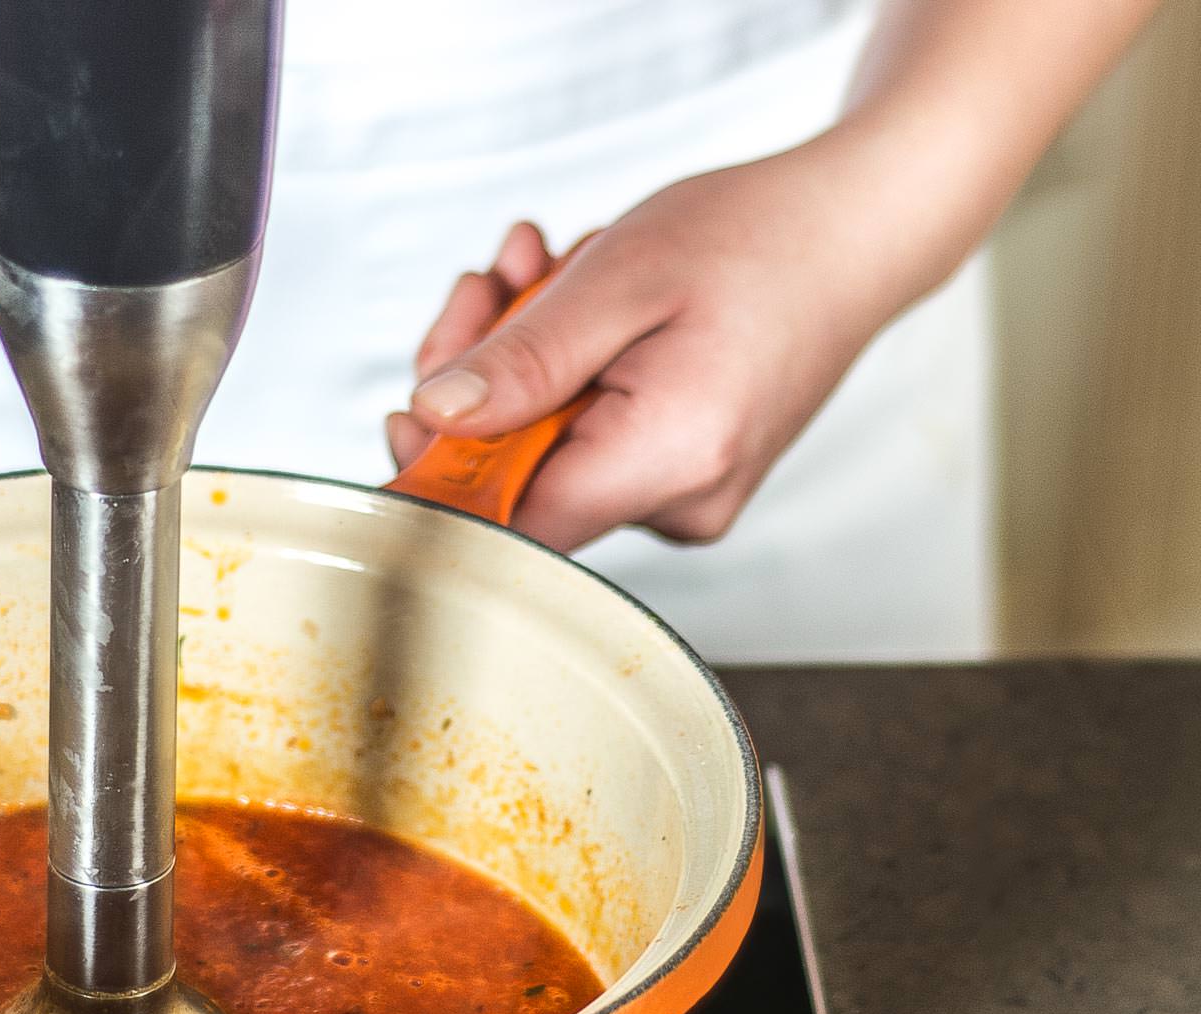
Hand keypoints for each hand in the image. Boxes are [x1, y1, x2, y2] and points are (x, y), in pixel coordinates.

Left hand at [386, 146, 908, 550]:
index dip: (440, 478)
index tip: (412, 406)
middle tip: (490, 283)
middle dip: (479, 378)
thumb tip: (434, 418)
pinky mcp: (677, 472)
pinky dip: (562, 367)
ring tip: (544, 266)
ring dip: (519, 355)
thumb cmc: (760, 237)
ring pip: (542, 448)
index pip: (510, 527)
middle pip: (516, 481)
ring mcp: (681, 496)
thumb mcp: (620, 278)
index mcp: (669, 462)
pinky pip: (581, 434)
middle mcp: (679, 503)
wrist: (858, 229)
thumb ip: (523, 360)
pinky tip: (578, 298)